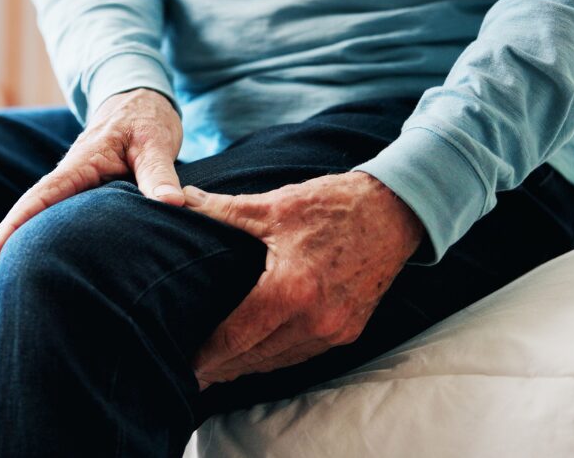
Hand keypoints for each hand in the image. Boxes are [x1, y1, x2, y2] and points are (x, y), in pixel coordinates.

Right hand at [0, 88, 183, 271]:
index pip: (42, 196)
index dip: (16, 225)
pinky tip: (47, 251)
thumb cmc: (146, 118)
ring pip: (47, 210)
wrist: (141, 99)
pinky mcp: (86, 187)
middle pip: (34, 208)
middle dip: (11, 238)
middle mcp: (72, 173)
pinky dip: (50, 228)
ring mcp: (77, 180)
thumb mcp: (156, 142)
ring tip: (11, 272)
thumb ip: (160, 174)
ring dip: (28, 235)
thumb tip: (171, 204)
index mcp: (82, 162)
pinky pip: (64, 210)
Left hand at [182, 171, 423, 388]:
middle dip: (221, 366)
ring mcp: (335, 330)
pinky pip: (303, 355)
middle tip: (189, 374)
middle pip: (254, 355)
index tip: (183, 363)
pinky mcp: (349, 331)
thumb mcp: (273, 206)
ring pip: (279, 361)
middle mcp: (315, 319)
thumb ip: (221, 210)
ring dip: (247, 367)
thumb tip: (177, 198)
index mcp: (290, 290)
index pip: (236, 334)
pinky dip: (276, 359)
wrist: (395, 211)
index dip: (207, 353)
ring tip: (216, 370)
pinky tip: (256, 357)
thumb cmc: (332, 205)